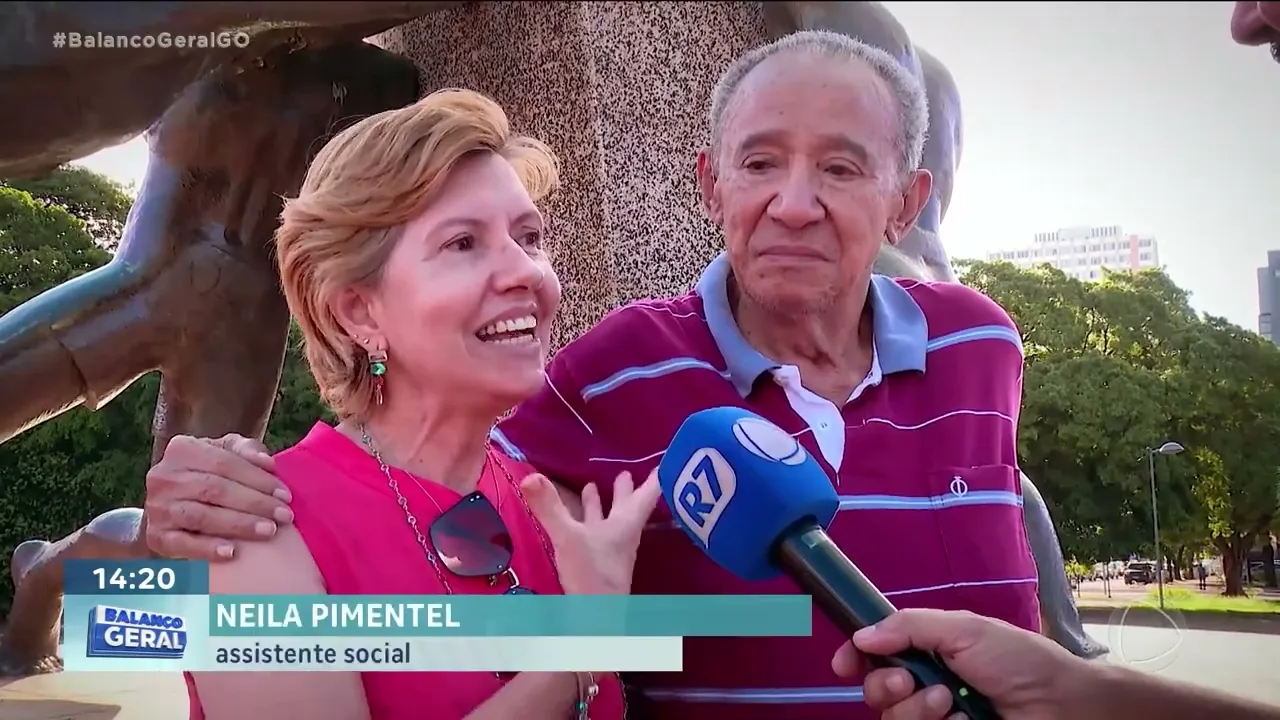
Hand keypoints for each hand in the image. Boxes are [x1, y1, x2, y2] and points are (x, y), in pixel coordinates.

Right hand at [144, 434, 293, 560]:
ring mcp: (158, 508)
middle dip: (255, 503)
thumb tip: (267, 462)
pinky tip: (232, 552)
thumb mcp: (226, 453)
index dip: (259, 479)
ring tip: (269, 531)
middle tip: (284, 515)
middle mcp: (164, 477)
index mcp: (182, 450)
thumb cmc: (211, 474)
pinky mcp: (156, 536)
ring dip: (239, 524)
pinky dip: (207, 549)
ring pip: (202, 516)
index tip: (286, 495)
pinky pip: (183, 544)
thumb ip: (246, 450)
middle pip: (215, 489)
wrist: (174, 504)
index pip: (225, 463)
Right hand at [521, 469, 660, 594]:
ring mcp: (611, 550)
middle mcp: (623, 534)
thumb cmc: (593, 574)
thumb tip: (531, 476)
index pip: (648, 493)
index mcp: (626, 523)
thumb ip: (550, 508)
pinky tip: (576, 519)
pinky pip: (596, 534)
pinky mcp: (598, 563)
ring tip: (595, 485)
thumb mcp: (569, 537)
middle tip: (626, 472)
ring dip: (605, 504)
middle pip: (628, 506)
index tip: (666, 461)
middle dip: (626, 489)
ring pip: (610, 520)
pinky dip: (589, 521)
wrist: (596, 620)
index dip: (657, 476)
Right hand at [831, 609, 1090, 719]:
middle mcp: (927, 687)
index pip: (876, 654)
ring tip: (950, 703)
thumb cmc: (1021, 661)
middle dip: (886, 686)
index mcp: (928, 652)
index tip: (844, 664)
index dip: (855, 658)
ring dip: (916, 711)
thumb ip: (910, 626)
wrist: (1063, 707)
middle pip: (876, 692)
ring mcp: (938, 719)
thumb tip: (862, 636)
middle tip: (913, 682)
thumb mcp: (965, 629)